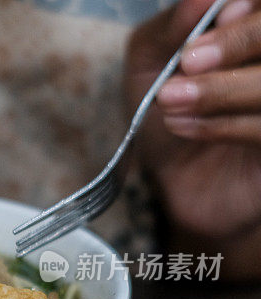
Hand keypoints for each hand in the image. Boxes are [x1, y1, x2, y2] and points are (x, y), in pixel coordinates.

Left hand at [126, 0, 260, 278]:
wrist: (170, 179)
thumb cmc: (163, 108)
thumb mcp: (150, 59)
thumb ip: (173, 25)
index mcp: (251, 32)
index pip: (260, 7)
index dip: (247, 15)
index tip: (216, 16)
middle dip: (239, 42)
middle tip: (189, 61)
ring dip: (220, 89)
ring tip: (170, 99)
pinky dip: (224, 124)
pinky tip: (181, 125)